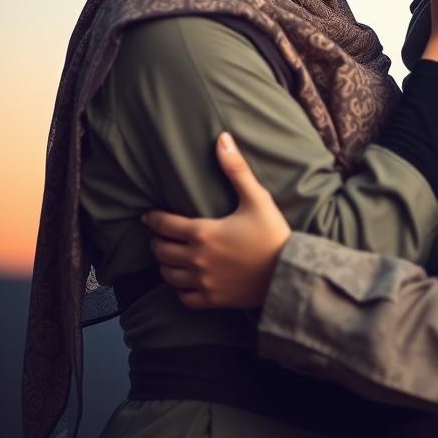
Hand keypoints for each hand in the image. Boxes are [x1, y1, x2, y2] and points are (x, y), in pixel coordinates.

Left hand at [141, 133, 291, 309]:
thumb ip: (236, 169)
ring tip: (169, 257)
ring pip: (168, 276)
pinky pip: (185, 298)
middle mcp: (197, 259)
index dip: (152, 219)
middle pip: (162, 251)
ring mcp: (203, 282)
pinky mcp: (213, 299)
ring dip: (165, 265)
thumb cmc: (273, 233)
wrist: (289, 272)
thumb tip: (222, 138)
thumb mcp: (257, 198)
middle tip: (159, 236)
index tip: (147, 216)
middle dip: (158, 241)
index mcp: (203, 233)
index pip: (164, 225)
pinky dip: (180, 290)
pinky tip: (186, 282)